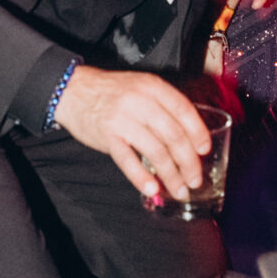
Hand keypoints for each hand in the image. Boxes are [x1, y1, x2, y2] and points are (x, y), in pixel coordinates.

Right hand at [52, 65, 210, 205]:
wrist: (72, 90)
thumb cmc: (110, 92)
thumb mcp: (141, 87)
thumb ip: (163, 106)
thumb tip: (188, 136)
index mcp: (153, 88)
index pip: (184, 110)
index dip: (198, 133)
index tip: (204, 151)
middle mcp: (141, 102)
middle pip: (174, 135)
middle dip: (188, 162)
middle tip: (195, 179)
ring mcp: (123, 119)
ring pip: (156, 151)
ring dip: (171, 175)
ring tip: (178, 190)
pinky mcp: (107, 136)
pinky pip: (128, 160)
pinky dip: (141, 177)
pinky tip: (152, 189)